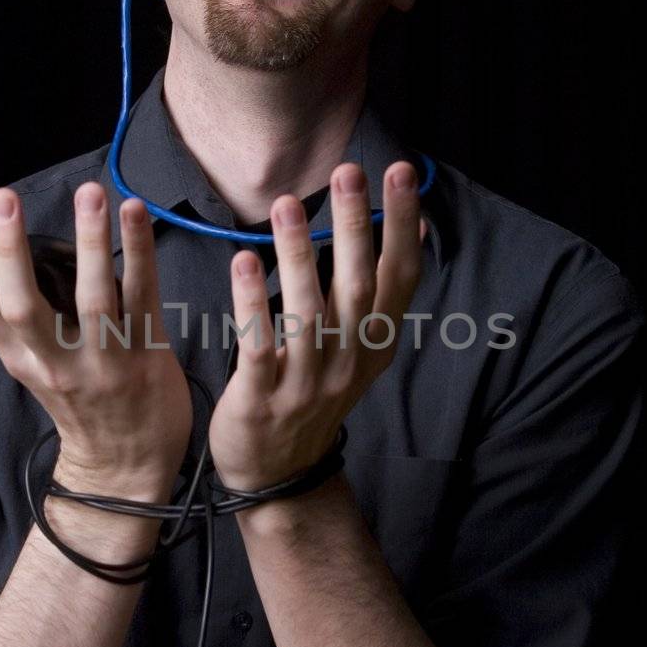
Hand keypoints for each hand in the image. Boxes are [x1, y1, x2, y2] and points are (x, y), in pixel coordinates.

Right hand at [0, 181, 192, 485]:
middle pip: (22, 305)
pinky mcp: (145, 358)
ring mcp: (102, 363)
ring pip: (92, 299)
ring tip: (88, 194)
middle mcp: (53, 362)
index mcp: (17, 356)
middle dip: (11, 250)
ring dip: (90, 242)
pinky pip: (143, 298)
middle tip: (5, 197)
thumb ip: (5, 290)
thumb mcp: (28, 352)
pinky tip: (135, 212)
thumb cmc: (75, 398)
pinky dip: (140, 253)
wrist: (124, 467)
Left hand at [207, 161, 425, 493]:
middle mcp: (349, 362)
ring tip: (287, 204)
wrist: (278, 474)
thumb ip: (372, 294)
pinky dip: (252, 303)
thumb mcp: (355, 349)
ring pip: (309, 312)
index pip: (399, 277)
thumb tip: (404, 223)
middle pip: (358, 287)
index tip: (399, 173)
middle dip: (355, 226)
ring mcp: (308, 383)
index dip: (401, 225)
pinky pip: (261, 345)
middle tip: (349, 172)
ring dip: (297, 255)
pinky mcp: (263, 398)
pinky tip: (243, 263)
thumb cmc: (310, 394)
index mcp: (375, 345)